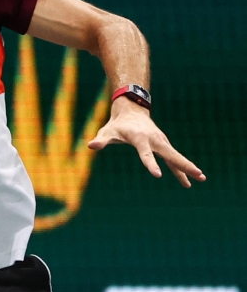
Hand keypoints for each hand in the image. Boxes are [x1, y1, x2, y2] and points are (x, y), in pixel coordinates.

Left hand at [88, 98, 205, 187]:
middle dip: (183, 165)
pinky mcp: (163, 144)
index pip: (146, 154)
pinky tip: (188, 180)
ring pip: (176, 157)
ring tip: (201, 179)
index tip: (158, 175)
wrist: (131, 111)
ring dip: (187, 167)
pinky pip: (173, 158)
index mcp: (140, 139)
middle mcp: (154, 140)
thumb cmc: (117, 124)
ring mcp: (161, 142)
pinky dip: (181, 168)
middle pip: (170, 154)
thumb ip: (101, 140)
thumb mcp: (107, 132)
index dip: (151, 164)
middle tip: (197, 174)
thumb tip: (91, 146)